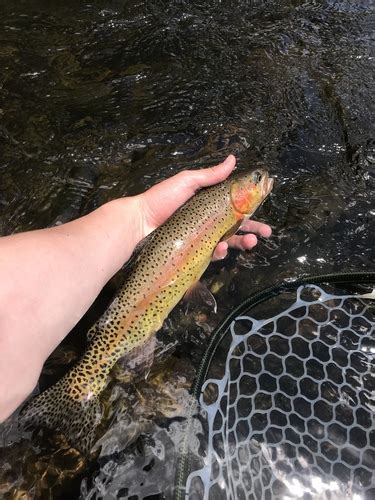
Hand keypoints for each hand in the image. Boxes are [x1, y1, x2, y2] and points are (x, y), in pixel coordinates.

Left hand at [137, 155, 271, 259]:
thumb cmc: (161, 199)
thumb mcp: (187, 182)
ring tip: (252, 242)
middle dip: (252, 230)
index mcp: (208, 204)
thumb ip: (210, 175)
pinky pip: (213, 254)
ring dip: (242, 242)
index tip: (263, 206)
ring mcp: (202, 237)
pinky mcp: (195, 251)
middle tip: (266, 233)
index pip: (233, 205)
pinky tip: (222, 248)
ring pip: (228, 241)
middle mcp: (207, 221)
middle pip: (235, 226)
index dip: (250, 207)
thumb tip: (233, 159)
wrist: (140, 222)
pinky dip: (221, 252)